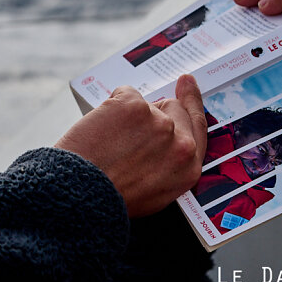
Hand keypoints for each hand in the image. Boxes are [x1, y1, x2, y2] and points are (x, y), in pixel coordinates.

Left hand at [54, 74, 206, 217]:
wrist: (84, 193)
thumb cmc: (111, 196)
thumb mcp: (154, 192)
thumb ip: (168, 163)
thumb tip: (162, 138)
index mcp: (188, 166)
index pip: (197, 125)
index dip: (192, 101)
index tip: (187, 85)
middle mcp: (180, 143)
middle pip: (172, 107)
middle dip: (154, 110)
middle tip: (133, 117)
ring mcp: (158, 121)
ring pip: (143, 102)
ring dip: (127, 115)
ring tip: (107, 141)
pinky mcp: (133, 105)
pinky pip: (123, 93)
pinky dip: (110, 106)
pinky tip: (101, 128)